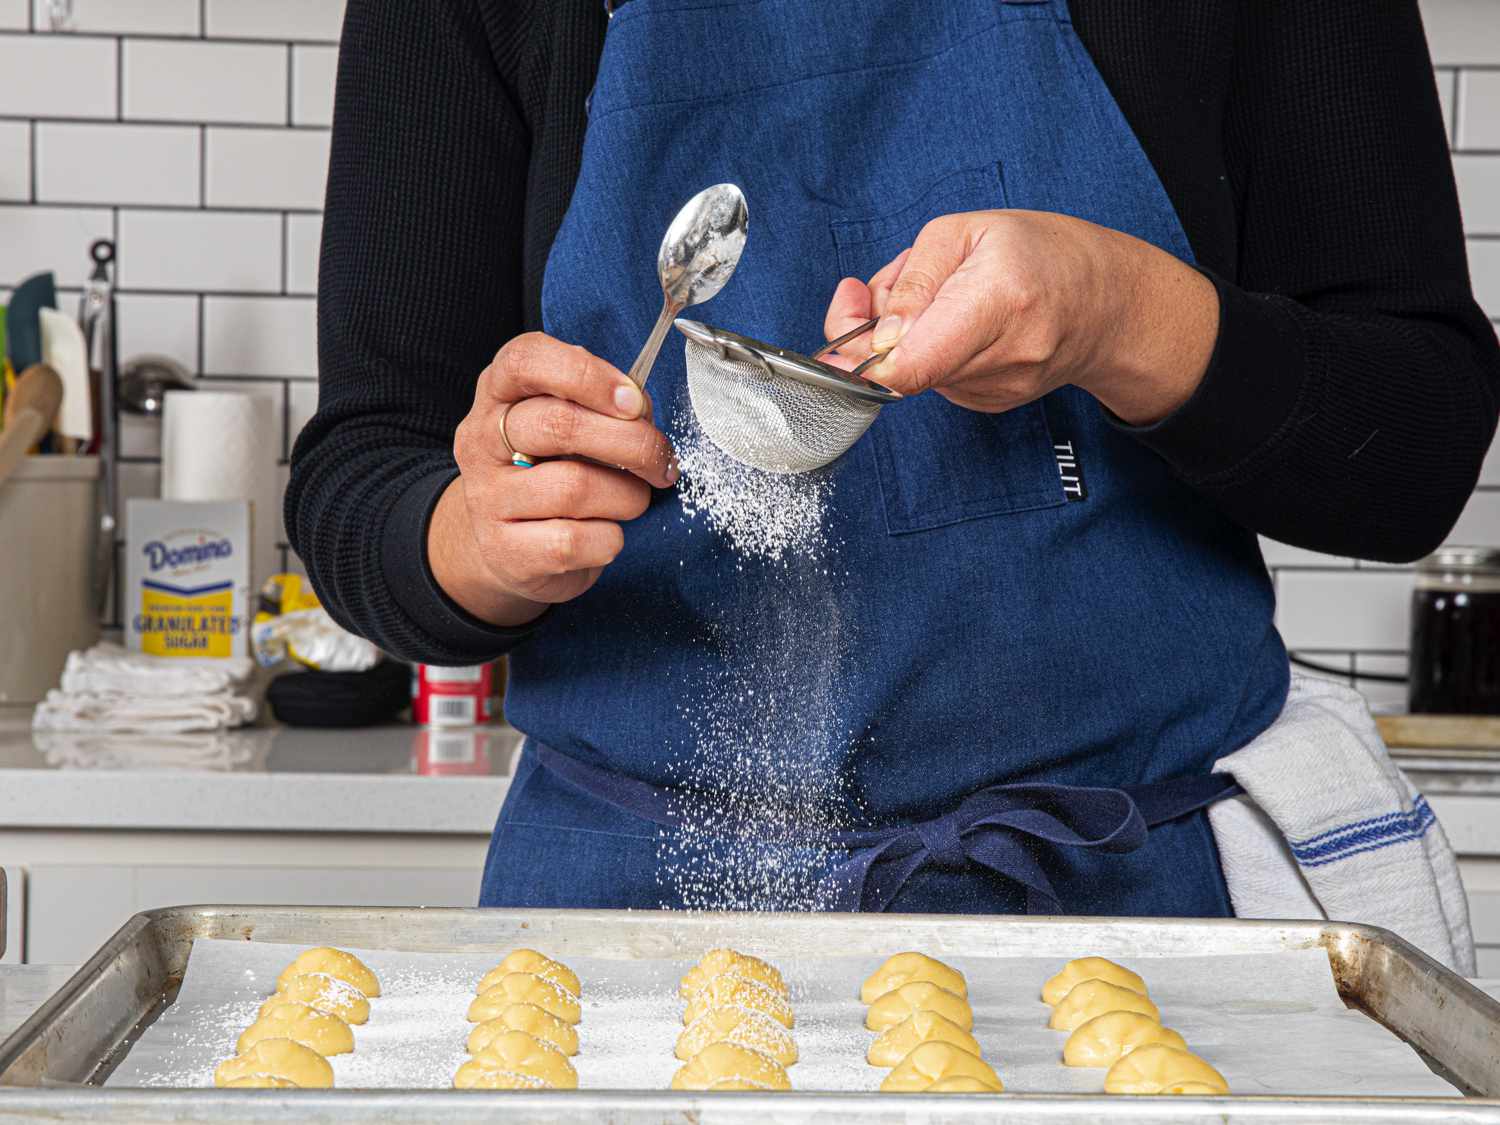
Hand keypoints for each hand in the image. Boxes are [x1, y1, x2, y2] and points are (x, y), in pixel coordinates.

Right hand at [428, 333, 677, 627]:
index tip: (634, 402)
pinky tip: (605, 535)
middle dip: (631, 442)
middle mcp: (482, 440)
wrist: (502, 549)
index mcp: (498, 393)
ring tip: (633, 500)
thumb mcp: (565, 425)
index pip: (526, 360)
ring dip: (627, 496)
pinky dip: (608, 540)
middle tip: (660, 460)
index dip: (588, 375)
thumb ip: (599, 405)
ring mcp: (487, 497)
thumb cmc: (549, 473)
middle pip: (559, 424)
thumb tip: (639, 408)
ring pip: (575, 488)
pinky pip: (573, 542)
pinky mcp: (504, 550)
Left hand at [822, 210, 1218, 423]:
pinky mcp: (990, 404)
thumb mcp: (967, 230)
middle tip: (880, 290)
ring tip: (940, 298)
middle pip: (899, 370)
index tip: (840, 340)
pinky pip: (932, 380)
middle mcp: (1001, 356)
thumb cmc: (1042, 253)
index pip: (908, 364)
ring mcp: (998, 389)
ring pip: (912, 373)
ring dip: (903, 338)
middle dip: (872, 332)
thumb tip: (869, 331)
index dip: (858, 360)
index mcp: (996, 300)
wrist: (1106, 303)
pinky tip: (956, 324)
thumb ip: (909, 280)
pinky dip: (927, 352)